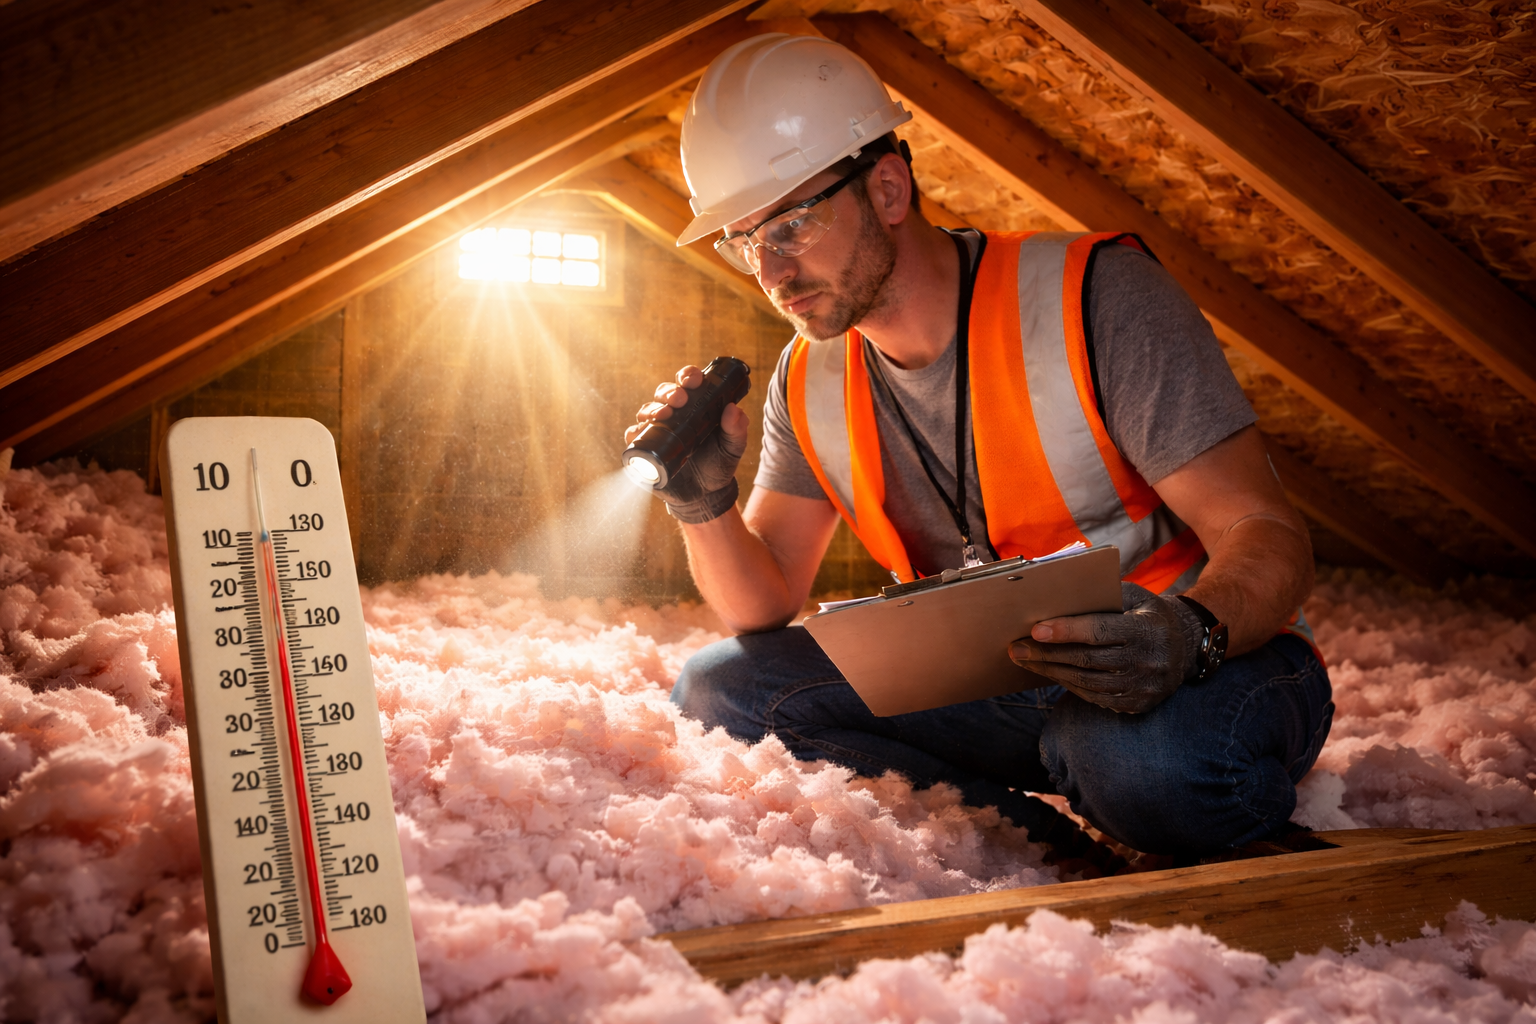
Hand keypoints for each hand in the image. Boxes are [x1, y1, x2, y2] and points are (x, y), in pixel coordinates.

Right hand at [625, 365, 748, 523]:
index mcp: (695, 406)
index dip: (688, 376)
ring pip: (647, 409)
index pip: (688, 382)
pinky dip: (635, 431)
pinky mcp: (647, 448)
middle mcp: (674, 414)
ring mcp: (658, 430)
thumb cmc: (718, 466)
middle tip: (680, 400)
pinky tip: (641, 431)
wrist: (705, 495)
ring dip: (652, 408)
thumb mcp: (733, 448)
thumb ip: (736, 430)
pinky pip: (634, 435)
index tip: (693, 381)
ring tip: (663, 415)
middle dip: (669, 392)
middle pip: (664, 392)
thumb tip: (734, 410)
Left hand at [1008, 582, 1204, 713]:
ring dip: (1051, 672)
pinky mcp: (1138, 704)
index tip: (1035, 630)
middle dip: (1047, 654)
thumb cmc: (1148, 613)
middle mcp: (1147, 661)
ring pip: (1087, 683)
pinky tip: (1051, 673)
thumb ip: (1100, 597)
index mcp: (1146, 629)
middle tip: (1016, 648)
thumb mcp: (1133, 596)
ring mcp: (1144, 687)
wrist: (1186, 646)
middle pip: (1087, 660)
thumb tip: (1055, 597)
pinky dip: (1070, 685)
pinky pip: (1096, 698)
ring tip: (1025, 661)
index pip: (1100, 631)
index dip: (1065, 631)